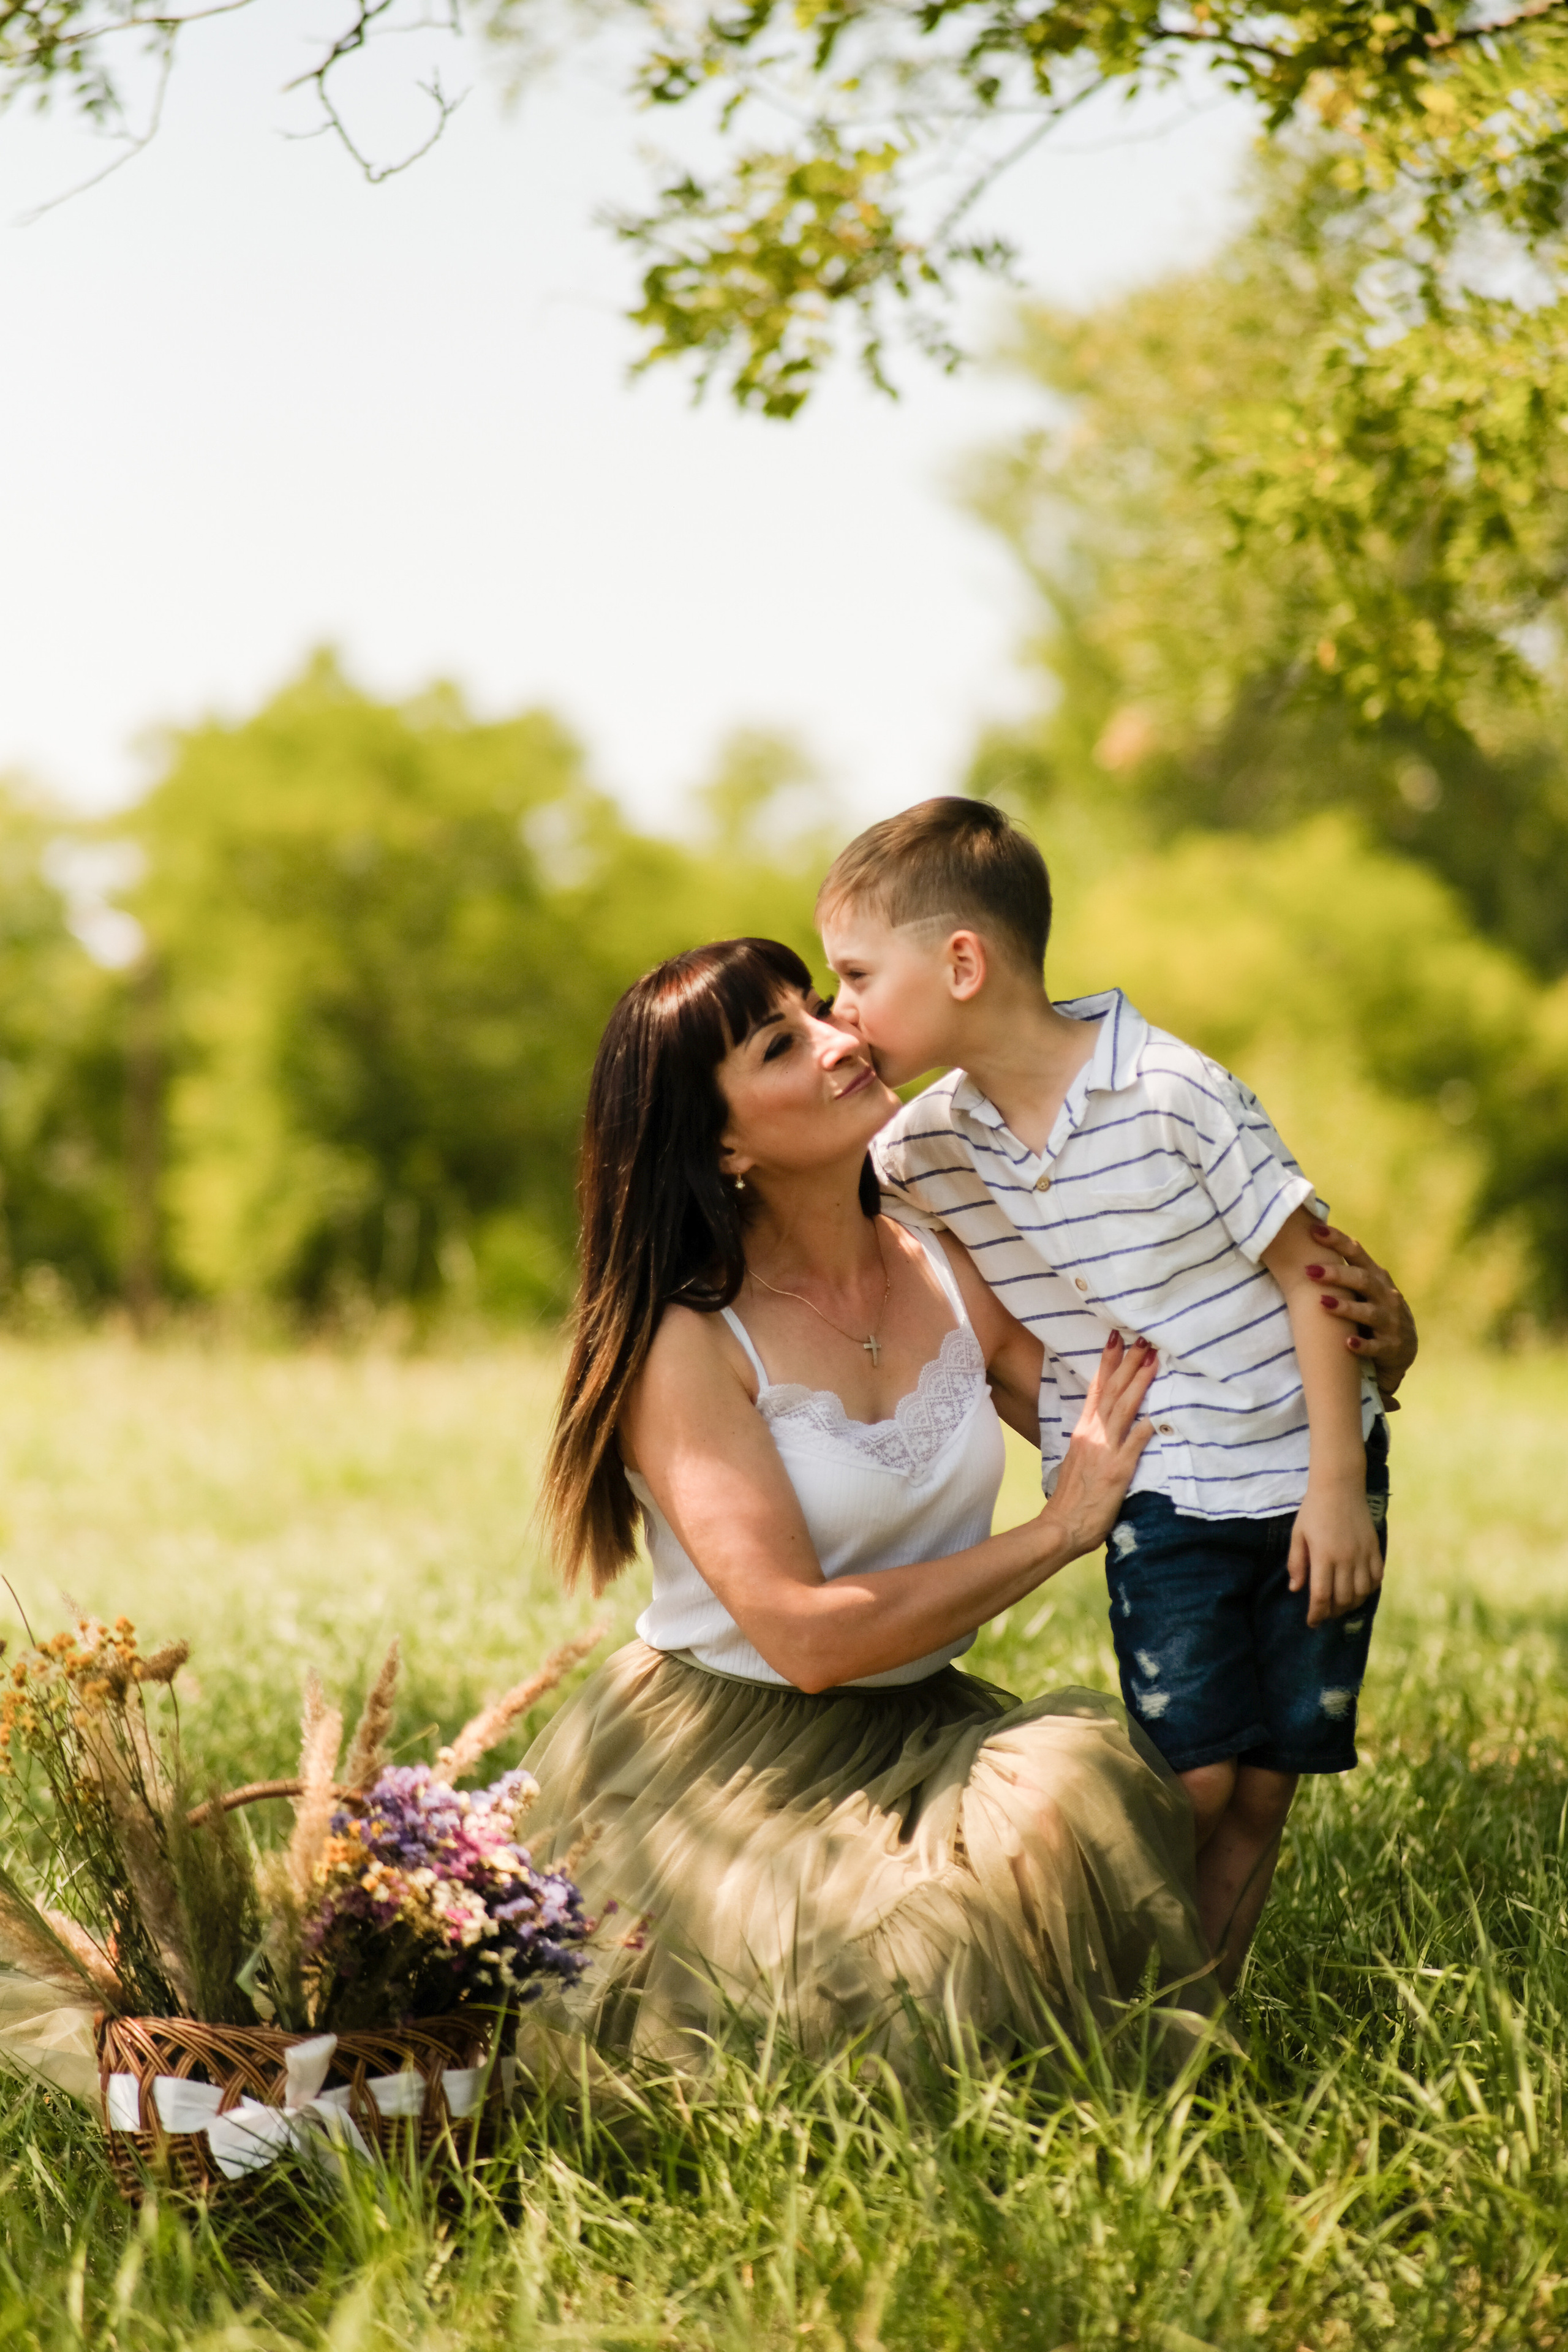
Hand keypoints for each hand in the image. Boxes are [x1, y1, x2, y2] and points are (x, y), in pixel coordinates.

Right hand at [1044, 1333, 1156, 1562]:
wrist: (1061, 1526)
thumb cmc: (1071, 1499)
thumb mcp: (1077, 1461)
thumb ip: (1091, 1442)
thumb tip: (1102, 1428)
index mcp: (1082, 1431)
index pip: (1096, 1389)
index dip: (1107, 1363)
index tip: (1116, 1339)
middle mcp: (1092, 1435)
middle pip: (1113, 1391)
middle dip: (1128, 1363)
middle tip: (1142, 1339)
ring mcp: (1105, 1450)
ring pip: (1124, 1408)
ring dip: (1139, 1382)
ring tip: (1152, 1359)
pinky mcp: (1117, 1470)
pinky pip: (1134, 1444)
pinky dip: (1145, 1427)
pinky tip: (1158, 1413)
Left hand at [1287, 1480, 1383, 1626]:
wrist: (1339, 1485)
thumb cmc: (1313, 1509)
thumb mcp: (1297, 1534)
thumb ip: (1296, 1563)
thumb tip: (1295, 1589)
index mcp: (1323, 1556)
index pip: (1321, 1596)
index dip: (1317, 1614)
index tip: (1312, 1623)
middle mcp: (1346, 1559)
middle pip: (1343, 1599)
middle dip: (1333, 1613)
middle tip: (1325, 1614)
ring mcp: (1363, 1554)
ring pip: (1362, 1593)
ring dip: (1351, 1605)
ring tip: (1341, 1606)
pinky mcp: (1374, 1548)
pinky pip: (1377, 1577)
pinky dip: (1369, 1589)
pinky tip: (1360, 1591)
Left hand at [1305, 1222, 1416, 1404]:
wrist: (1403, 1349)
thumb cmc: (1373, 1311)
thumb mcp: (1365, 1289)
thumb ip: (1345, 1270)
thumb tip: (1308, 1241)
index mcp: (1376, 1277)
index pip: (1357, 1253)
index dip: (1337, 1241)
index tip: (1314, 1230)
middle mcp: (1387, 1296)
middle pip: (1363, 1280)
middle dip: (1337, 1274)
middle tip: (1309, 1270)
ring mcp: (1391, 1322)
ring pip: (1369, 1312)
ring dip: (1346, 1307)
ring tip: (1323, 1302)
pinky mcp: (1391, 1347)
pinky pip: (1376, 1347)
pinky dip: (1362, 1345)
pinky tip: (1347, 1343)